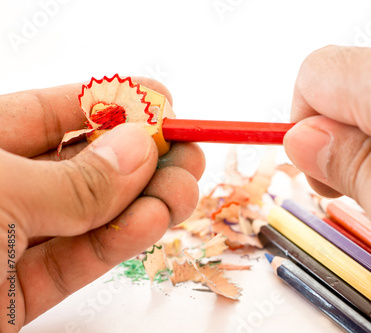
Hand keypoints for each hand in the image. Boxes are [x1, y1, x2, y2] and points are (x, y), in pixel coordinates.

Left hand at [0, 78, 204, 331]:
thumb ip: (72, 179)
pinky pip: (78, 260)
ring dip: (144, 201)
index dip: (114, 103)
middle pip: (85, 165)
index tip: (164, 103)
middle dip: (143, 158)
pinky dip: (120, 242)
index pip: (56, 112)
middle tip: (189, 153)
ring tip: (185, 190)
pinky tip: (152, 222)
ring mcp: (10, 242)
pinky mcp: (19, 293)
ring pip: (92, 215)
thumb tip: (138, 148)